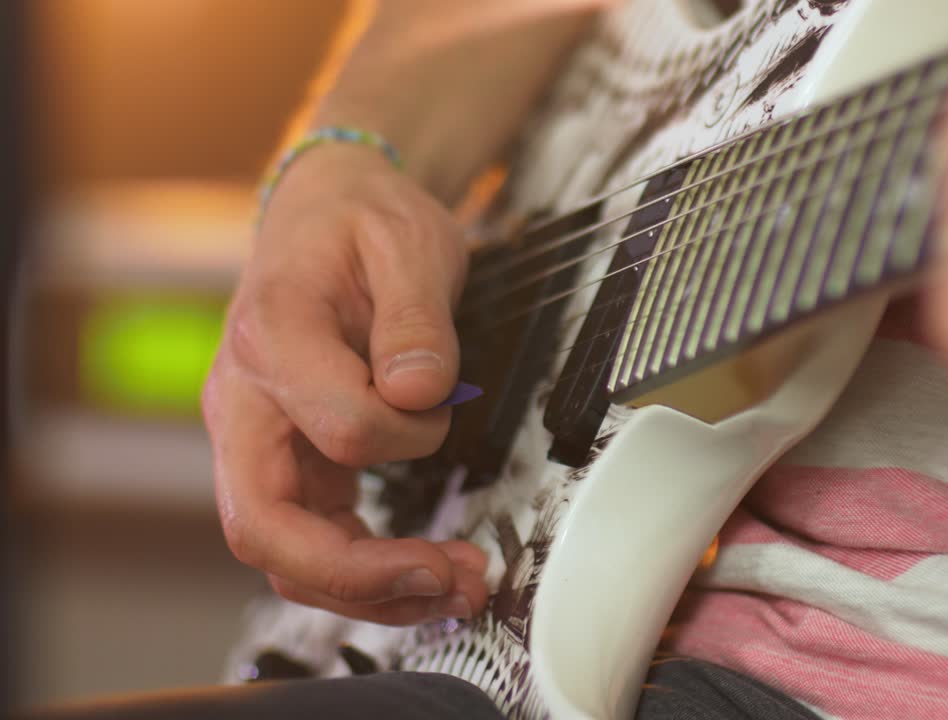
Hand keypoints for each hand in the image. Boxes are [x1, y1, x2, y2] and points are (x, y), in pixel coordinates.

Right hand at [203, 143, 488, 624]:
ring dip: (366, 587)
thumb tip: (419, 394)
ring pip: (282, 551)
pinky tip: (421, 573)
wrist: (324, 212)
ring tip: (453, 589)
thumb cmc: (363, 222)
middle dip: (358, 573)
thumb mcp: (409, 241)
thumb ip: (417, 316)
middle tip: (447, 580)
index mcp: (272, 336)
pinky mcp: (284, 458)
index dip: (409, 434)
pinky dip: (363, 569)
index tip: (446, 403)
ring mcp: (256, 437)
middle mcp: (245, 400)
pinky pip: (308, 537)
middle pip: (263, 525)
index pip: (336, 427)